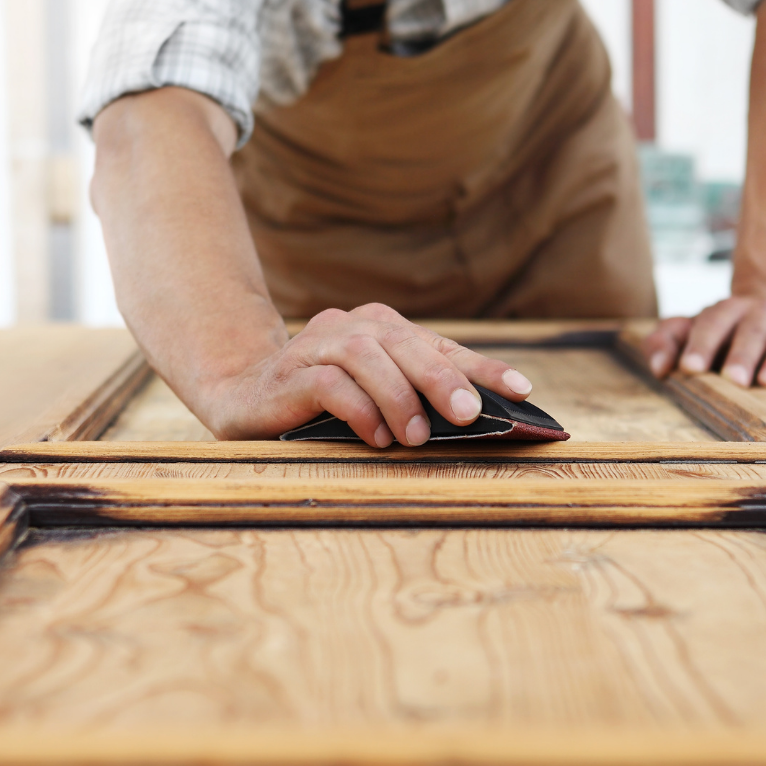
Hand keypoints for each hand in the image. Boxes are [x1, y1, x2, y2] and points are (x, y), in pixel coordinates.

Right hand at [201, 303, 533, 444]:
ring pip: (366, 357)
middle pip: (405, 343)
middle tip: (469, 414)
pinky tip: (375, 438)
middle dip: (442, 378)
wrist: (241, 396)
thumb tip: (478, 421)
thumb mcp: (376, 397)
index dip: (482, 366)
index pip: (440, 344)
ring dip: (397, 396)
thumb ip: (416, 399)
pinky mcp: (288, 373)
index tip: (523, 391)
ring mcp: (316, 345)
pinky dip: (357, 409)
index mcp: (381, 328)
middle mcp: (351, 327)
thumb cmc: (323, 403)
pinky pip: (328, 382)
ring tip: (417, 437)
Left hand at [642, 295, 765, 387]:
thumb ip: (666, 341)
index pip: (711, 324)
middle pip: (750, 331)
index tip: (690, 367)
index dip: (700, 345)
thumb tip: (658, 368)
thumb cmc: (721, 330)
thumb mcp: (690, 330)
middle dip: (741, 355)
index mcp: (726, 310)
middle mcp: (760, 313)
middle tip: (732, 380)